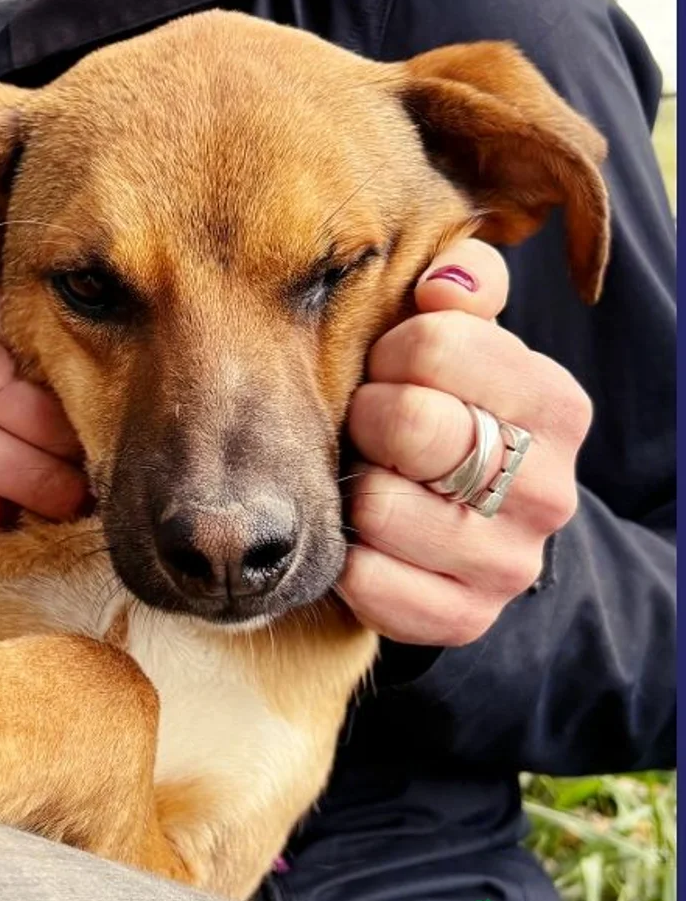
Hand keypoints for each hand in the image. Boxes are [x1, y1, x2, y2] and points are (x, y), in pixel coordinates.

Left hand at [340, 239, 592, 645]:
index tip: (389, 370)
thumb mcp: (467, 345)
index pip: (432, 344)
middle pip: (407, 424)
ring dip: (354, 491)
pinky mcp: (464, 619)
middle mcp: (548, 489)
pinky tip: (365, 541)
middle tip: (369, 430)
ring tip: (371, 482)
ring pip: (379, 507)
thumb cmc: (452, 416)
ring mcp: (509, 563)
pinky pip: (367, 582)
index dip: (388, 353)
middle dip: (366, 419)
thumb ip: (466, 292)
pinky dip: (347, 558)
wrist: (469, 527)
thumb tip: (447, 280)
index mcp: (554, 404)